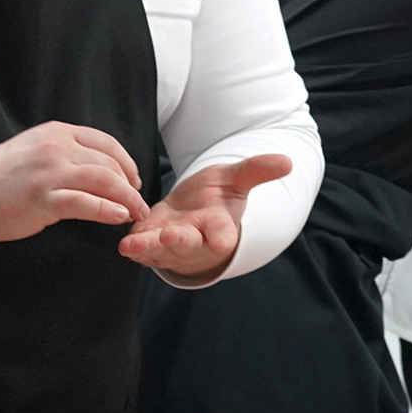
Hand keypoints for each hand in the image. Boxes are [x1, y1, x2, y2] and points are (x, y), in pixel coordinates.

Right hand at [0, 122, 146, 241]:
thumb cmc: (0, 176)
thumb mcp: (35, 150)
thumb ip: (64, 154)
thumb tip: (97, 169)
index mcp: (57, 133)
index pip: (106, 143)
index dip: (126, 163)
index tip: (133, 181)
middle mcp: (56, 148)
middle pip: (109, 163)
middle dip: (131, 186)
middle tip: (139, 204)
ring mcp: (49, 172)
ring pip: (104, 180)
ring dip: (127, 199)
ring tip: (135, 214)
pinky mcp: (42, 198)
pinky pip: (85, 203)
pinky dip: (107, 210)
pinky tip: (118, 218)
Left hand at [120, 153, 293, 280]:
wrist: (193, 215)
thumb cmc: (217, 198)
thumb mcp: (235, 180)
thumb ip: (256, 170)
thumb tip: (288, 161)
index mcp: (219, 226)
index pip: (223, 235)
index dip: (222, 239)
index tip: (222, 243)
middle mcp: (196, 240)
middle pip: (187, 244)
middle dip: (177, 242)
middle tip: (168, 236)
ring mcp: (171, 247)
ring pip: (158, 250)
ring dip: (146, 248)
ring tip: (131, 244)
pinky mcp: (150, 245)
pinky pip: (140, 248)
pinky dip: (132, 245)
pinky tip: (123, 241)